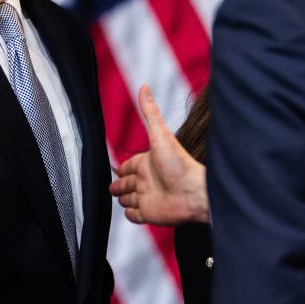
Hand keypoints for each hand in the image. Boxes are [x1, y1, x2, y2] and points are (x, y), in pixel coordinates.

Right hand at [109, 85, 209, 225]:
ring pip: (127, 200)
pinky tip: (130, 210)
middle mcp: (146, 180)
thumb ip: (150, 112)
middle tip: (111, 187)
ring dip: (123, 199)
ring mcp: (147, 198)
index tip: (116, 168)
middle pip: (124, 184)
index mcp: (146, 162)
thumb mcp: (160, 135)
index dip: (121, 168)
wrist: (194, 193)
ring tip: (120, 197)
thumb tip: (144, 86)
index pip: (127, 166)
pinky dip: (130, 214)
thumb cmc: (180, 163)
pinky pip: (133, 216)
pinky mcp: (148, 214)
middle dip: (117, 185)